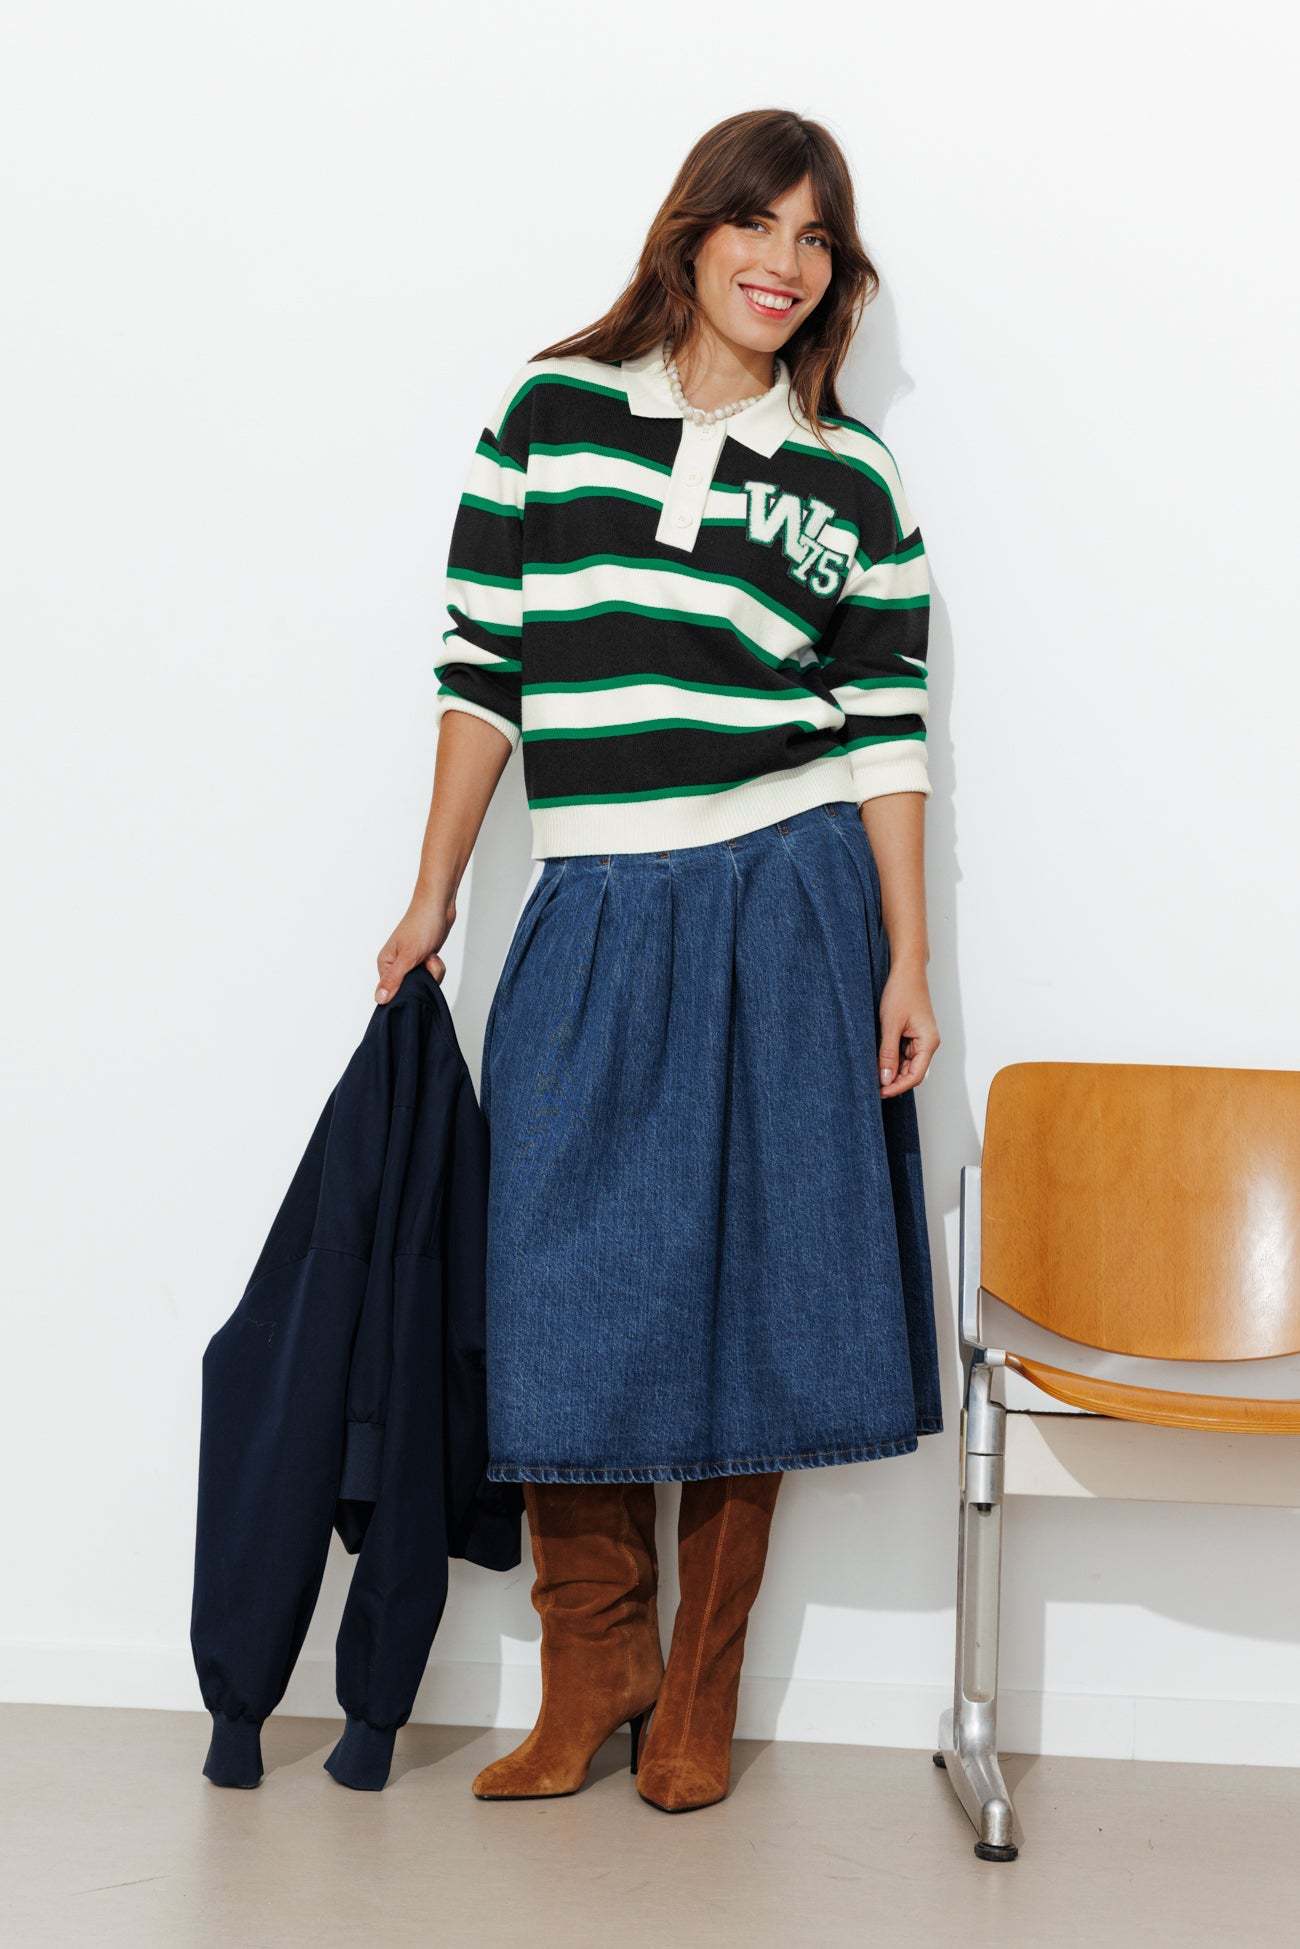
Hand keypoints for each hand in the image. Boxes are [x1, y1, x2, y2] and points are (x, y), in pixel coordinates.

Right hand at [375, 887, 455, 1000]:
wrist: (439, 906)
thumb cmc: (421, 925)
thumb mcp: (407, 956)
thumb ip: (393, 979)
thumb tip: (379, 999)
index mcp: (385, 964)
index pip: (391, 992)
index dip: (406, 990)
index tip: (415, 977)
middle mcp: (395, 965)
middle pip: (411, 989)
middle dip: (424, 978)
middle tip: (425, 962)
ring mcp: (410, 963)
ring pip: (424, 982)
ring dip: (432, 970)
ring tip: (430, 954)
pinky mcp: (422, 960)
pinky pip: (431, 974)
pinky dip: (436, 966)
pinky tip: (434, 953)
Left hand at [877, 963, 939, 1096]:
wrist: (906, 971)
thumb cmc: (902, 992)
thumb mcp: (890, 1025)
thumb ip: (888, 1053)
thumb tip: (885, 1078)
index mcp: (928, 1042)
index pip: (915, 1075)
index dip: (897, 1087)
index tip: (880, 1092)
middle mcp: (928, 1043)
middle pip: (912, 1072)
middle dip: (893, 1081)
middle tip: (872, 1086)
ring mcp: (920, 1039)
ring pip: (906, 1064)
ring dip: (891, 1070)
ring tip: (872, 1074)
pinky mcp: (912, 1034)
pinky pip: (903, 1053)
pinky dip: (891, 1059)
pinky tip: (877, 1061)